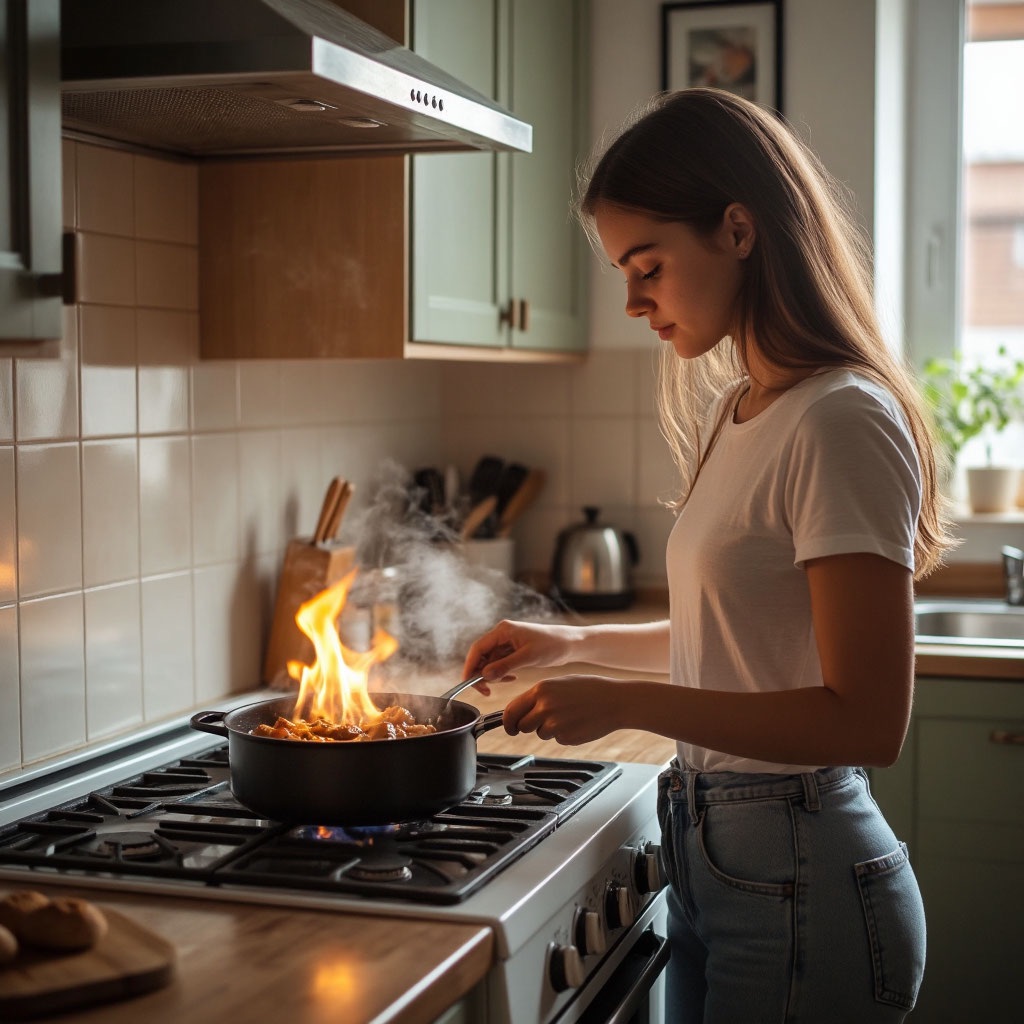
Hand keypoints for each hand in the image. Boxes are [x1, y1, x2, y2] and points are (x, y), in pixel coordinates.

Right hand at [461, 620, 577, 695]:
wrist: (570, 644)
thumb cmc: (552, 645)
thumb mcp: (528, 657)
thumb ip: (505, 666)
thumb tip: (484, 675)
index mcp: (503, 630)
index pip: (478, 648)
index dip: (470, 666)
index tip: (468, 683)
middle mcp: (502, 635)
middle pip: (481, 655)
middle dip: (480, 673)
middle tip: (486, 690)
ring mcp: (507, 642)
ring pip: (489, 661)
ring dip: (492, 675)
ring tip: (500, 685)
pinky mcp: (513, 650)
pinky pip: (499, 663)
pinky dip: (501, 673)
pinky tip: (510, 679)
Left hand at [503, 675, 627, 744]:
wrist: (615, 701)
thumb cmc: (589, 689)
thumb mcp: (559, 683)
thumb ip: (538, 696)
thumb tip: (519, 710)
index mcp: (541, 690)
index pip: (511, 710)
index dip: (508, 721)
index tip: (510, 727)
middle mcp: (545, 707)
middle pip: (522, 725)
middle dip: (526, 727)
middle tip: (538, 723)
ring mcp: (555, 724)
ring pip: (540, 733)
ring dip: (548, 729)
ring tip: (568, 716)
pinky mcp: (566, 737)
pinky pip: (557, 739)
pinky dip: (564, 734)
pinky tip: (577, 722)